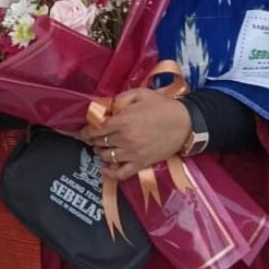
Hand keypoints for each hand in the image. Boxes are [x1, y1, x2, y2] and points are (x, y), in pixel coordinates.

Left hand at [75, 90, 191, 181]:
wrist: (186, 123)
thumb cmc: (163, 106)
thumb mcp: (140, 94)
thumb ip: (119, 99)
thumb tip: (104, 107)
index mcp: (122, 121)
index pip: (94, 130)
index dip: (85, 131)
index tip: (82, 131)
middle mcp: (124, 139)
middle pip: (98, 143)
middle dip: (93, 140)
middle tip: (94, 137)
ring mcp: (132, 154)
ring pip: (106, 157)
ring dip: (100, 152)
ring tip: (102, 148)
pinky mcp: (141, 164)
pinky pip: (120, 174)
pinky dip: (109, 173)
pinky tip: (105, 168)